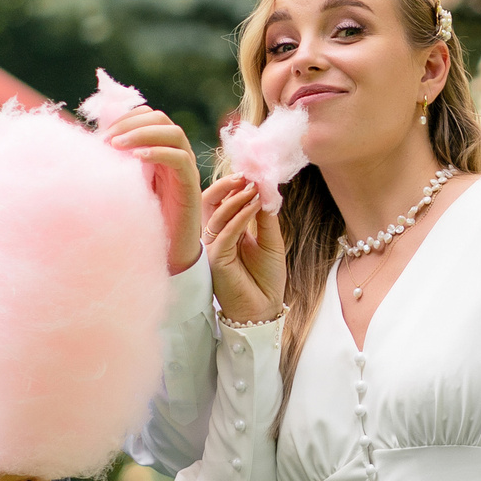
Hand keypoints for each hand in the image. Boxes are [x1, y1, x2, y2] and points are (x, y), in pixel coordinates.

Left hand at [103, 106, 203, 273]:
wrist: (167, 256)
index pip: (147, 116)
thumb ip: (115, 168)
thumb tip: (89, 147)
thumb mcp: (123, 189)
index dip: (124, 118)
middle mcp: (174, 155)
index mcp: (157, 151)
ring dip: (142, 133)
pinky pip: (180, 158)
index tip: (100, 135)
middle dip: (130, 123)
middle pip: (159, 119)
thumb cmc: (141, 224)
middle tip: (106, 140)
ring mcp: (184, 170)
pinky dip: (158, 151)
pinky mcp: (190, 186)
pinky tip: (135, 158)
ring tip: (117, 146)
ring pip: (173, 133)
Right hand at [201, 172, 287, 324]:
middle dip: (227, 186)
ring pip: (217, 215)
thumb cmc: (267, 278)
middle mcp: (215, 237)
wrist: (265, 308)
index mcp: (226, 231)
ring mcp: (212, 248)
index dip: (233, 185)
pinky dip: (240, 217)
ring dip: (237, 199)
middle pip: (210, 203)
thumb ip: (264, 216)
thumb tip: (264, 187)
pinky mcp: (215, 259)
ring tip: (255, 188)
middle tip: (247, 174)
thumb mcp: (270, 240)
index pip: (222, 201)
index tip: (252, 171)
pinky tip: (255, 205)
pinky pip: (225, 233)